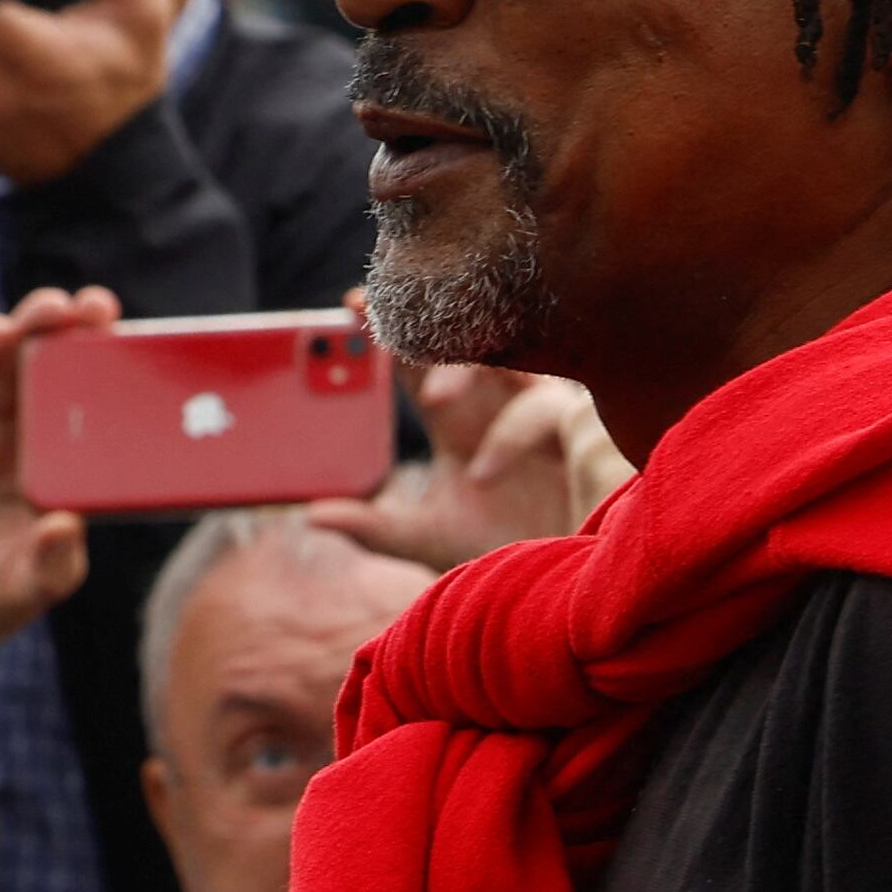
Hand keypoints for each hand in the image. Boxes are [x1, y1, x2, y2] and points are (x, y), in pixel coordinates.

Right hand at [0, 287, 115, 665]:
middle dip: (75, 337)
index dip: (110, 378)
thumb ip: (53, 563)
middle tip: (100, 306)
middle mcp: (18, 444)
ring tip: (54, 308)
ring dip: (29, 331)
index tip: (141, 347)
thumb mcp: (26, 590)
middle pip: (50, 375)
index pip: (88, 414)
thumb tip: (67, 525)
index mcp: (56, 474)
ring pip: (5, 367)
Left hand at [306, 348, 630, 567]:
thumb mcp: (428, 542)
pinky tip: (482, 473)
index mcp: (456, 421)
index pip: (418, 362)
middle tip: (388, 329)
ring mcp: (540, 413)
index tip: (352, 302)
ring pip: (509, 360)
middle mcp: (496, 406)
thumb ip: (374, 529)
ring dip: (468, 370)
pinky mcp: (581, 434)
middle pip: (463, 343)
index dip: (389, 329)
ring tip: (434, 401)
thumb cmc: (504, 555)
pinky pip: (546, 410)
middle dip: (428, 329)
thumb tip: (311, 516)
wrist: (567, 589)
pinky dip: (510, 435)